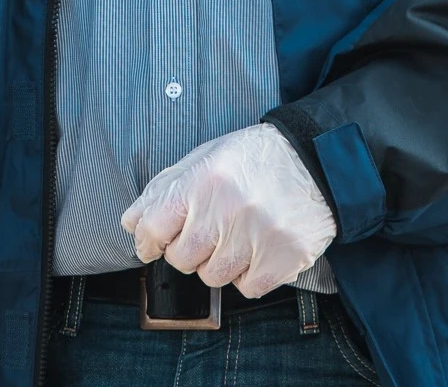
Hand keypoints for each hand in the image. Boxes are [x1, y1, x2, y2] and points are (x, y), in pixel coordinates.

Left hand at [121, 123, 336, 296]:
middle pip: (182, 259)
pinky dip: (249, 274)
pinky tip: (258, 248)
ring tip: (237, 235)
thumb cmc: (255, 159)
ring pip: (213, 277)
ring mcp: (258, 236)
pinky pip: (247, 288)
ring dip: (220, 262)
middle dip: (189, 250)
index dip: (148, 241)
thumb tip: (130, 222)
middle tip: (209, 230)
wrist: (317, 159)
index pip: (154, 227)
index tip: (152, 245)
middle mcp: (229, 208)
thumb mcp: (206, 158)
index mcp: (204, 179)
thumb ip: (164, 189)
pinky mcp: (284, 258)